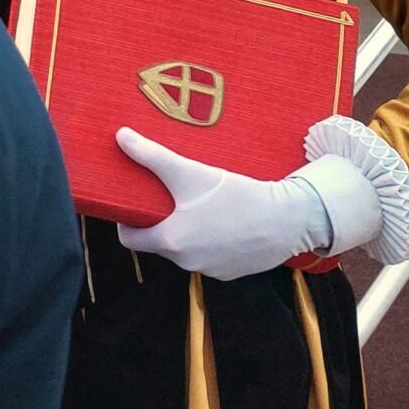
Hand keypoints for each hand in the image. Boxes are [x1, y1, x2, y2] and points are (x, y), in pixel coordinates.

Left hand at [114, 128, 336, 280]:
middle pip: (158, 243)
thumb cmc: (236, 196)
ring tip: (197, 207)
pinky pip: (210, 257)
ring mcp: (210, 270)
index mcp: (170, 242)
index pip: (130, 239)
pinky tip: (222, 222)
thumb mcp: (189, 172)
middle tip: (169, 198)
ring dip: (186, 233)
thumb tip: (120, 136)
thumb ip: (152, 156)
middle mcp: (186, 262)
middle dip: (160, 222)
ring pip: (185, 250)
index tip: (136, 203)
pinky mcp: (231, 273)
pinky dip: (210, 243)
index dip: (127, 221)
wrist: (288, 219)